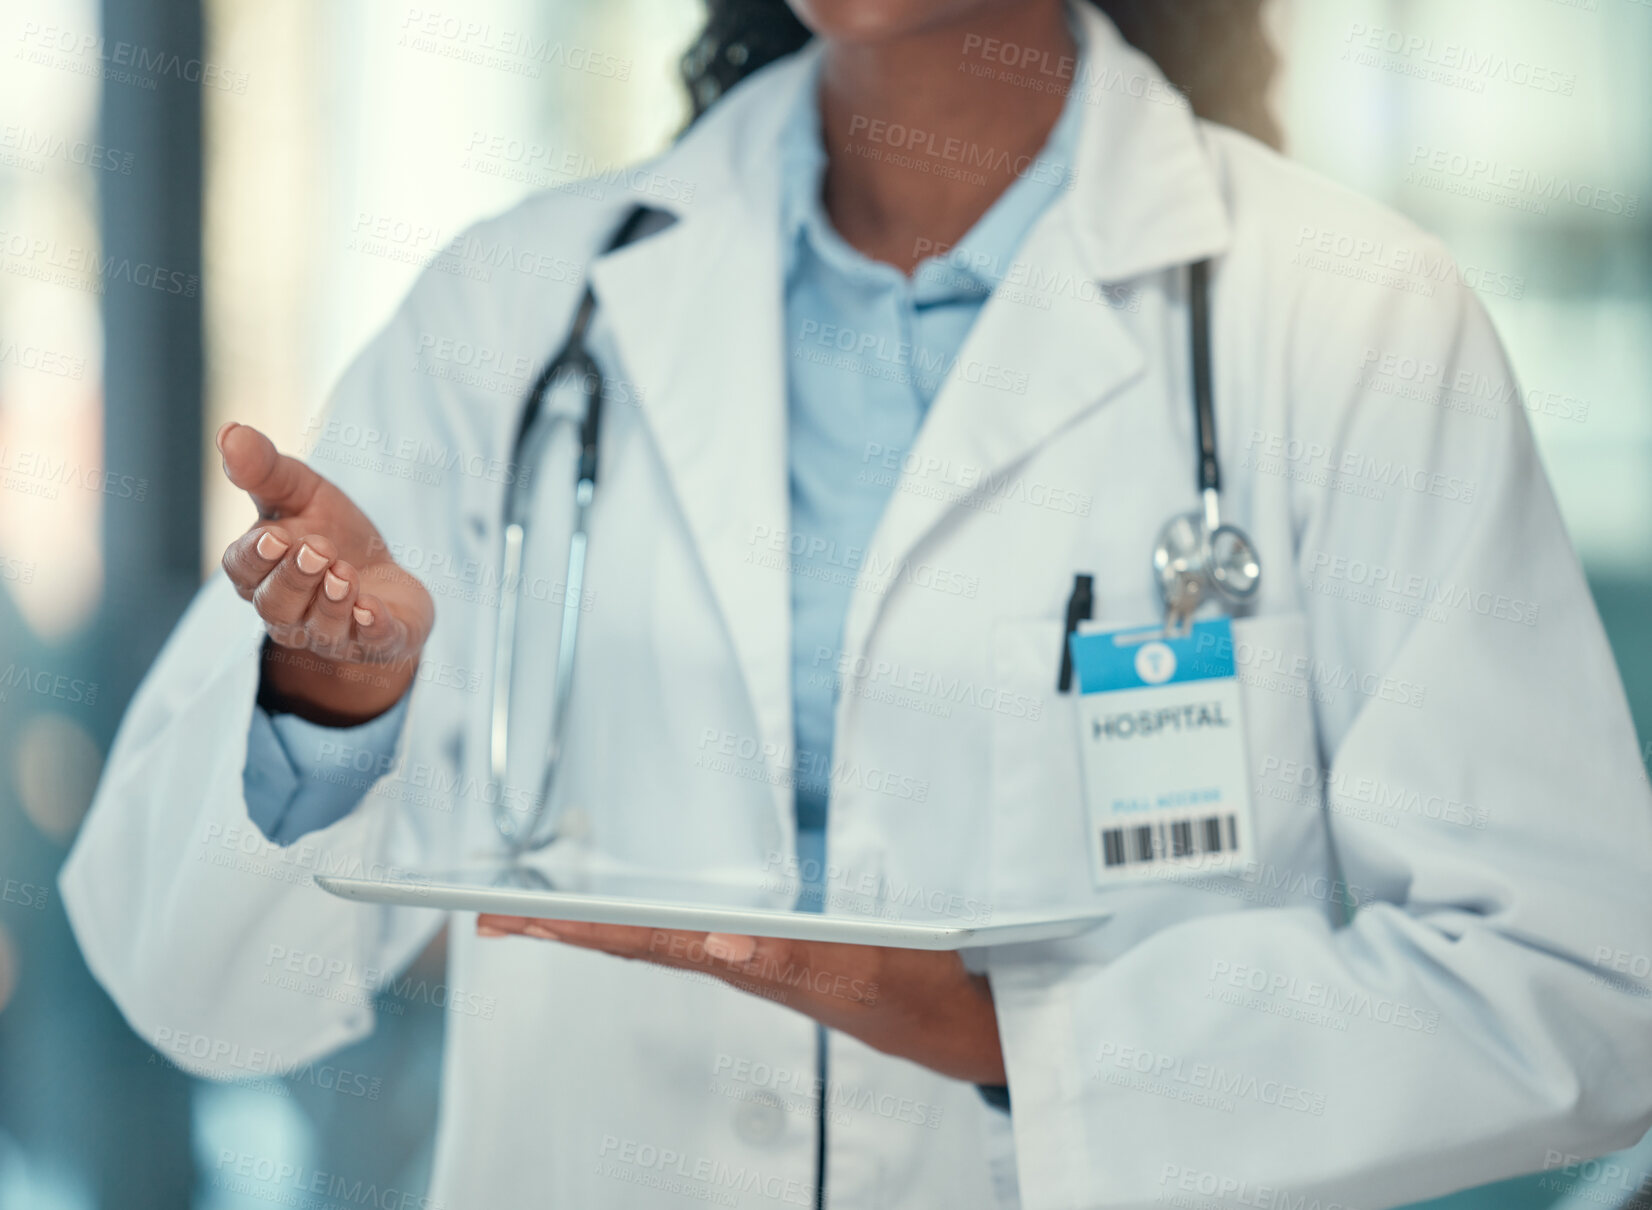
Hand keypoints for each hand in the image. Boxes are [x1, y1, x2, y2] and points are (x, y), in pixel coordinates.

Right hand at [217, 421, 433, 724]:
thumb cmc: (331, 533)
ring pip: (321, 627)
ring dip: (332, 601)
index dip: (256, 557)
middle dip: (296, 578)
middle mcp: (289, 611)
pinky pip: (372, 644)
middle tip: (318, 549)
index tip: (275, 536)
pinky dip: (371, 629)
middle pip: (277, 604)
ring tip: (344, 573)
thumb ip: (265, 470)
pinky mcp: (379, 643)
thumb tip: (229, 432)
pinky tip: (371, 611)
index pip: (243, 571)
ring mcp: (332, 633)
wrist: (387, 578)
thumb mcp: (301, 493)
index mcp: (261, 574)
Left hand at [474, 916, 1006, 1085]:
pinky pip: (699, 939)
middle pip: (634, 943)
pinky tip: (642, 925)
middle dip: (563, 930)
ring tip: (549, 918)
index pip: (643, 941)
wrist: (962, 1022)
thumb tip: (720, 941)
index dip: (575, 930)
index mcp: (750, 960)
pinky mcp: (779, 957)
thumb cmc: (920, 993)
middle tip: (498, 918)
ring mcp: (758, 961)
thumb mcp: (865, 970)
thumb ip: (795, 959)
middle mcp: (742, 961)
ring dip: (600, 929)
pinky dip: (653, 927)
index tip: (513, 919)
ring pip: (661, 942)